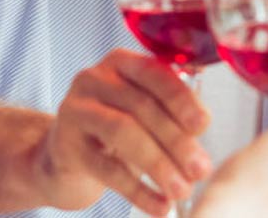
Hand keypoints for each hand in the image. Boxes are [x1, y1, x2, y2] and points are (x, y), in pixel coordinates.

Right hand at [37, 49, 211, 215]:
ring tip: (182, 189)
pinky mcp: (65, 145)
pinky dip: (138, 191)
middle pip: (142, 107)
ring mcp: (76, 110)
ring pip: (123, 132)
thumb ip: (171, 113)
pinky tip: (160, 206)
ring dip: (159, 164)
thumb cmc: (114, 131)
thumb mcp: (143, 114)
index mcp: (121, 63)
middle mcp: (94, 79)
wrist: (65, 157)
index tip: (202, 126)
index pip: (155, 74)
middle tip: (200, 170)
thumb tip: (200, 127)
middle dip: (177, 141)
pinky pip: (106, 169)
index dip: (181, 100)